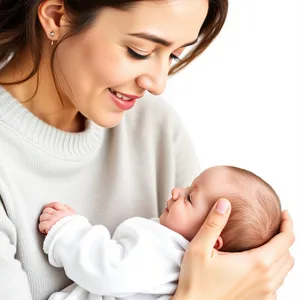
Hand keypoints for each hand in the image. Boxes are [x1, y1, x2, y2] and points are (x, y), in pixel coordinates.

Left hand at [39, 202, 75, 234]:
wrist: (73, 236)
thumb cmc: (74, 228)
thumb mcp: (75, 217)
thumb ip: (70, 210)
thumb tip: (65, 207)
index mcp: (65, 211)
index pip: (55, 204)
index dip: (50, 206)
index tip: (48, 208)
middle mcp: (59, 213)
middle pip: (47, 210)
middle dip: (46, 215)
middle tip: (48, 221)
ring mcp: (53, 219)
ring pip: (42, 217)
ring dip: (43, 222)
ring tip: (47, 226)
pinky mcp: (48, 225)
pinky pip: (41, 225)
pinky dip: (42, 228)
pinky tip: (45, 231)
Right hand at [173, 198, 294, 299]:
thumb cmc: (195, 281)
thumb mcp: (199, 248)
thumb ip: (213, 224)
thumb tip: (224, 203)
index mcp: (255, 264)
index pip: (285, 240)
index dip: (288, 224)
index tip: (284, 214)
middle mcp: (264, 280)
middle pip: (288, 255)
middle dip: (285, 237)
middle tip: (277, 225)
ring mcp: (264, 294)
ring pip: (286, 270)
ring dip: (282, 254)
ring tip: (271, 242)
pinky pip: (278, 285)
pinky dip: (277, 271)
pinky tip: (262, 265)